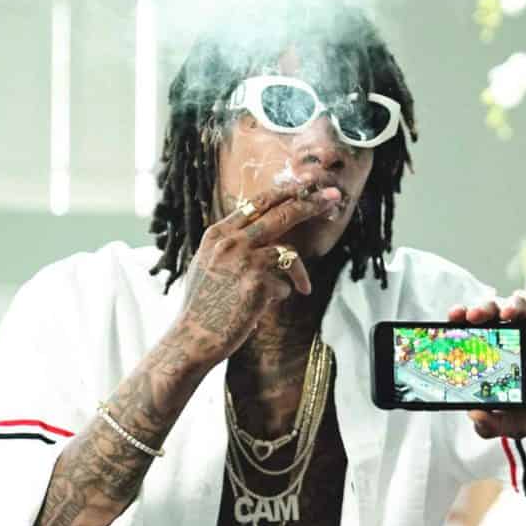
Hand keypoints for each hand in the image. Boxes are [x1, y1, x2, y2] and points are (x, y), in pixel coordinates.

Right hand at [172, 176, 341, 366]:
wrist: (192, 338)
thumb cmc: (203, 308)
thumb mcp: (208, 266)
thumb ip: (231, 248)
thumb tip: (262, 237)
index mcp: (216, 234)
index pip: (256, 203)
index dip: (285, 193)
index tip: (306, 186)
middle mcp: (229, 242)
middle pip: (280, 214)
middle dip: (310, 204)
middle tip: (333, 200)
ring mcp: (243, 260)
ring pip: (289, 252)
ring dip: (299, 272)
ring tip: (302, 287)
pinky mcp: (256, 282)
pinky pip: (285, 284)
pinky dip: (282, 295)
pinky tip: (263, 308)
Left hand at [449, 291, 525, 440]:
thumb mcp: (525, 423)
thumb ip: (500, 424)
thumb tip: (475, 417)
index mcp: (498, 356)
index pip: (475, 332)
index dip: (462, 322)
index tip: (452, 318)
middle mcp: (516, 338)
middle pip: (495, 311)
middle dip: (482, 308)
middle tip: (474, 315)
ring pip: (523, 305)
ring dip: (514, 305)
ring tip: (509, 314)